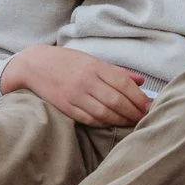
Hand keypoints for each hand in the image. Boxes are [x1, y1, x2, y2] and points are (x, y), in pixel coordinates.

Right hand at [0, 45, 150, 126]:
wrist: (34, 65)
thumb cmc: (67, 61)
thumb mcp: (93, 60)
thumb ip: (117, 71)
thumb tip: (142, 81)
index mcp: (95, 66)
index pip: (123, 84)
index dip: (139, 97)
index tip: (150, 106)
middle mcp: (86, 81)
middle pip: (116, 100)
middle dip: (133, 111)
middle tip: (144, 117)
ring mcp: (74, 95)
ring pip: (104, 112)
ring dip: (120, 120)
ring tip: (132, 123)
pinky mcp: (65, 107)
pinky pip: (89, 119)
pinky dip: (103, 123)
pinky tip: (112, 124)